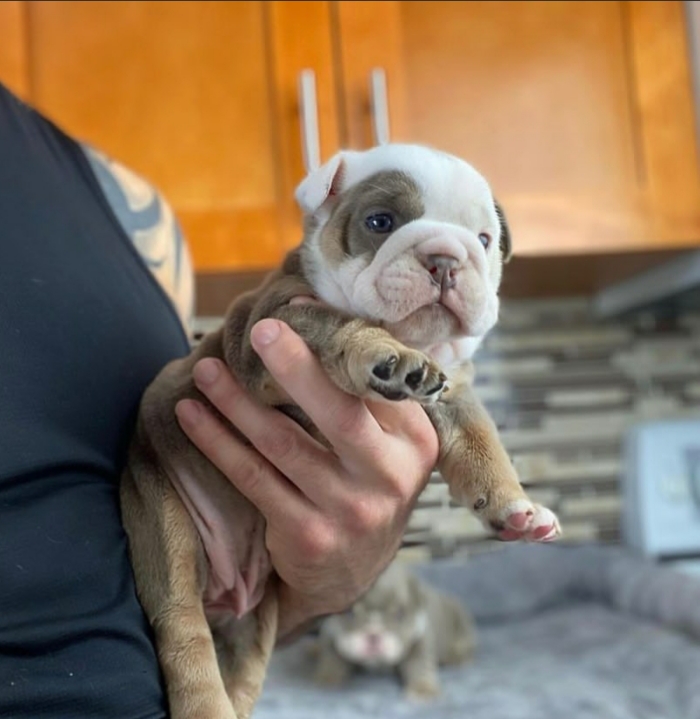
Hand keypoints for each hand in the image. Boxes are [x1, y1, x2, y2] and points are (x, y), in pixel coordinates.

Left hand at [174, 319, 437, 639]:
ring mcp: (350, 510)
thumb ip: (367, 395)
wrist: (350, 573)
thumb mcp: (387, 444)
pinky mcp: (309, 536)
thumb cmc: (363, 486)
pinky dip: (218, 442)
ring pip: (283, 444)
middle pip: (338, 412)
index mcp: (415, 440)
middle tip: (259, 330)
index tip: (297, 309)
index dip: (336, 341)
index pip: (376, 381)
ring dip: (236, 402)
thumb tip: (315, 316)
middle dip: (295, 366)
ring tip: (205, 370)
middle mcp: (390, 476)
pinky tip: (192, 415)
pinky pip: (253, 478)